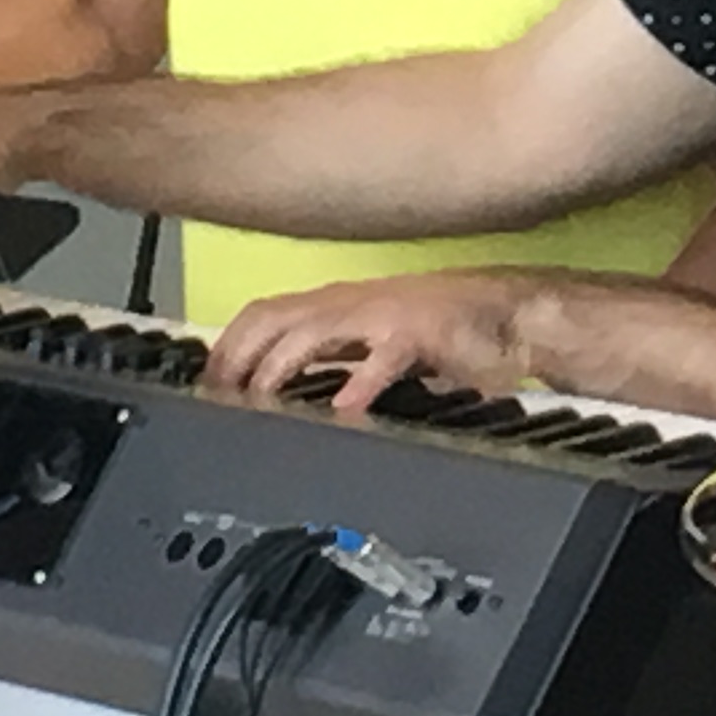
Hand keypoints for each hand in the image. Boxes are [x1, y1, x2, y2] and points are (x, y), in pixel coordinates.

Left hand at [204, 269, 543, 416]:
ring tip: (258, 401)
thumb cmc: (448, 331)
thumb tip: (284, 389)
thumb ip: (334, 358)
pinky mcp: (418, 335)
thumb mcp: (375, 342)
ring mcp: (381, 315)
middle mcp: (350, 304)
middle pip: (270, 318)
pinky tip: (344, 411)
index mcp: (337, 307)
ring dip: (277, 368)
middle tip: (214, 398)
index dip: (225, 347)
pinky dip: (358, 384)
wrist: (513, 315)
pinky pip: (380, 359)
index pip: (261, 315)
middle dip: (235, 357)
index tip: (203, 384)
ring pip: (310, 332)